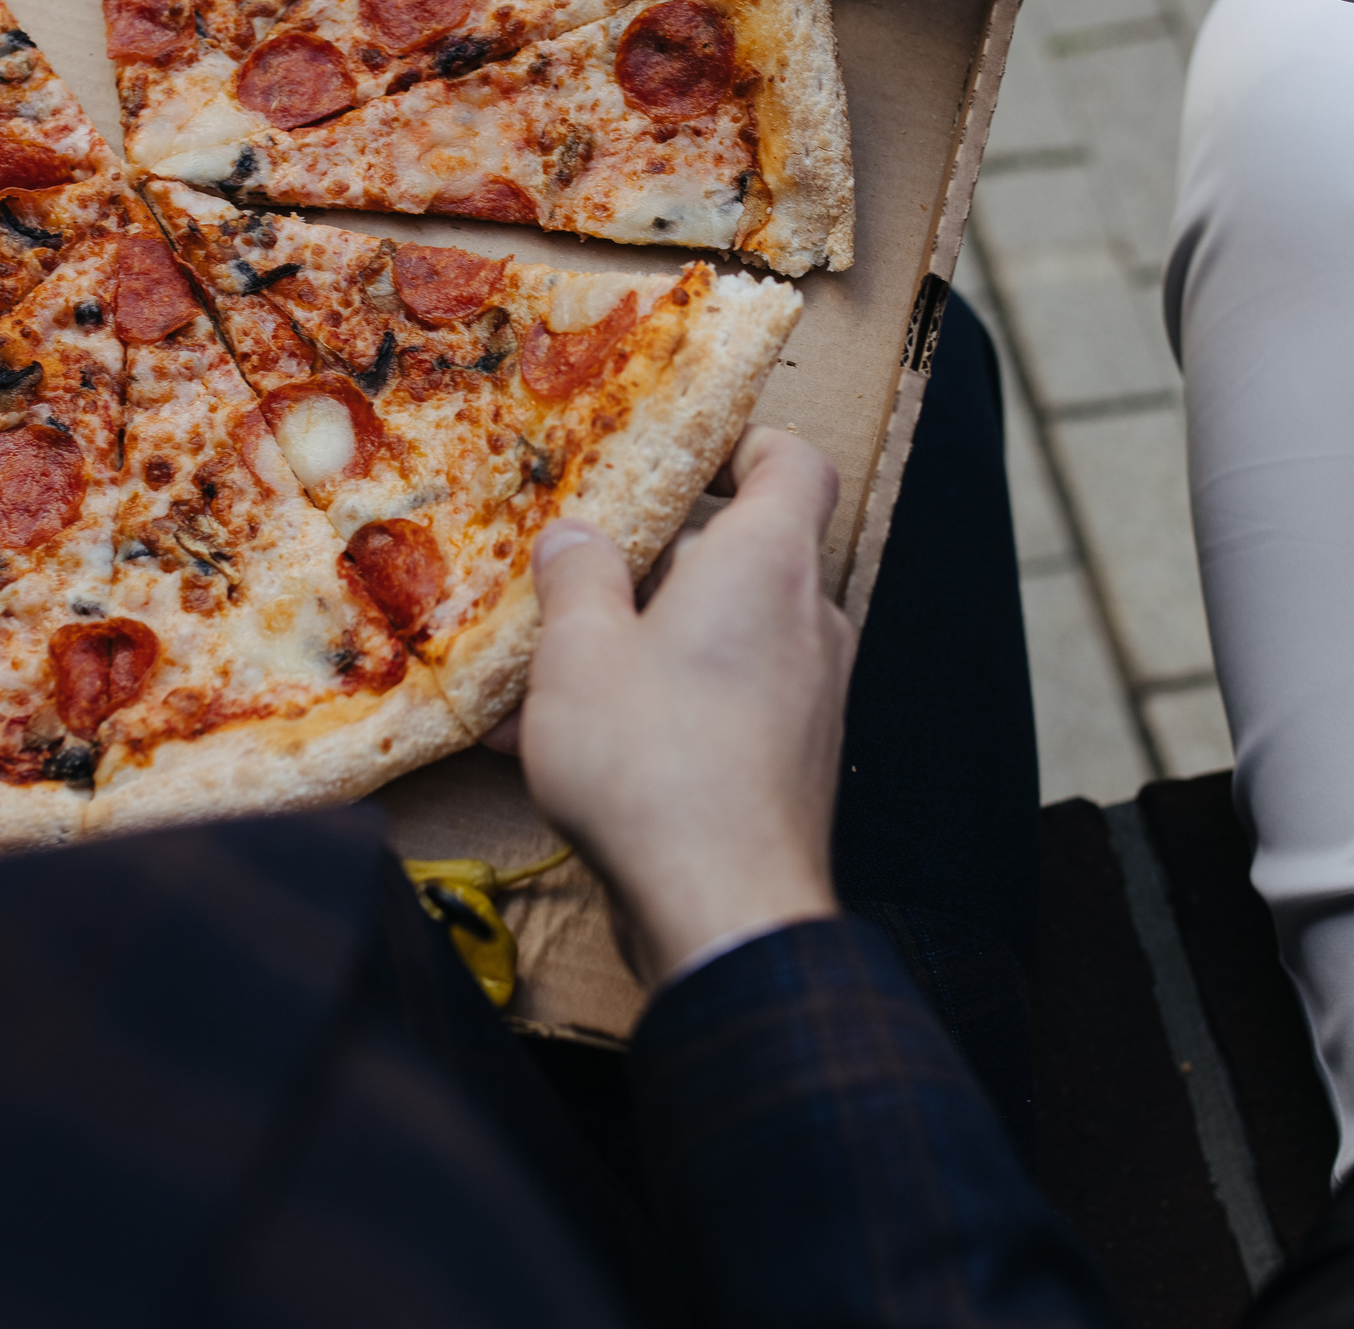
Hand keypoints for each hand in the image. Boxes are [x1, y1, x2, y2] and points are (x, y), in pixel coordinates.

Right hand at [505, 427, 855, 987]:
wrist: (725, 909)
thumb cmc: (656, 762)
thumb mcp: (580, 654)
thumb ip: (577, 580)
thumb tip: (577, 539)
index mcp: (768, 563)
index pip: (793, 462)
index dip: (743, 446)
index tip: (679, 457)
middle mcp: (808, 619)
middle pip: (742, 554)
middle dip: (653, 562)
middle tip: (575, 575)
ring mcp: (810, 695)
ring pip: (721, 637)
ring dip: (639, 644)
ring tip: (544, 678)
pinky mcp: (792, 761)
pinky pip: (722, 704)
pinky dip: (657, 708)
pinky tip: (560, 750)